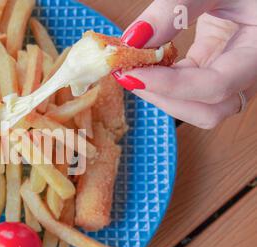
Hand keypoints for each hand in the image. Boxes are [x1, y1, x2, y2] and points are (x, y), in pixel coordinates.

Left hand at [113, 0, 256, 128]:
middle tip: (127, 75)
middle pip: (208, 110)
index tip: (132, 74)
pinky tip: (143, 65)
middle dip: (163, 98)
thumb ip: (176, 8)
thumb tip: (134, 40)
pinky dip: (162, 81)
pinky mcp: (212, 66)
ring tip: (131, 71)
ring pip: (196, 106)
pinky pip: (187, 88)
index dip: (171, 86)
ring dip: (160, 94)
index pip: (216, 85)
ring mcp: (230, 72)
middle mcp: (249, 71)